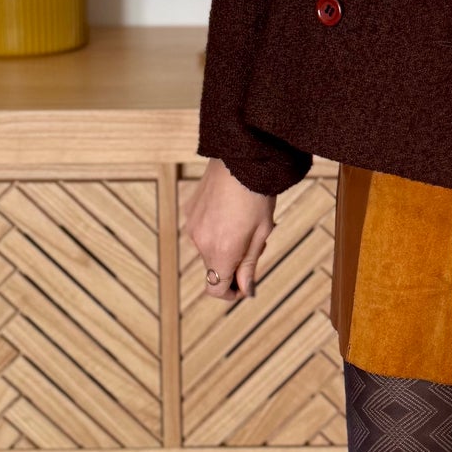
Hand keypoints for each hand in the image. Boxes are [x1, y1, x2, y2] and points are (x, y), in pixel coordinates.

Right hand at [182, 158, 275, 301]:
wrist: (241, 158)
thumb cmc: (257, 195)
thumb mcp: (261, 233)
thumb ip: (249, 265)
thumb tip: (245, 290)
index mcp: (221, 250)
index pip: (216, 288)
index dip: (230, 293)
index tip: (243, 287)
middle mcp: (201, 241)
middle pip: (214, 267)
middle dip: (232, 264)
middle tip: (255, 244)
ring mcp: (192, 225)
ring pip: (208, 248)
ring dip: (224, 245)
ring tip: (245, 224)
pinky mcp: (190, 211)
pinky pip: (202, 230)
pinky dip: (216, 229)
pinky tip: (231, 212)